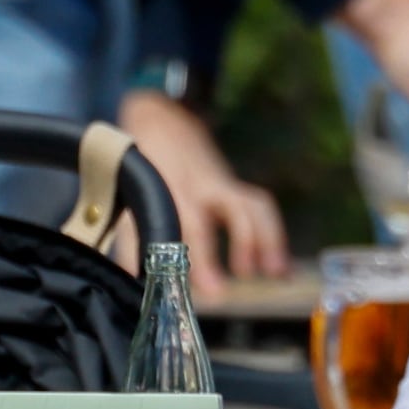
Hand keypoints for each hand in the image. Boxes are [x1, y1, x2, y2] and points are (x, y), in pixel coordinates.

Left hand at [115, 89, 290, 281]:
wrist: (160, 118)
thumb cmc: (142, 164)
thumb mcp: (129, 195)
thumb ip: (132, 239)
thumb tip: (133, 281)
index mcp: (172, 188)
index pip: (189, 223)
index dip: (201, 257)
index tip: (211, 290)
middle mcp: (201, 186)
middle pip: (229, 213)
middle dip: (239, 248)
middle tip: (233, 289)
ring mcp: (222, 184)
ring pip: (254, 206)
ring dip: (267, 239)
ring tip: (273, 272)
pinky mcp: (234, 188)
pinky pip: (260, 209)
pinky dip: (273, 236)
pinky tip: (278, 266)